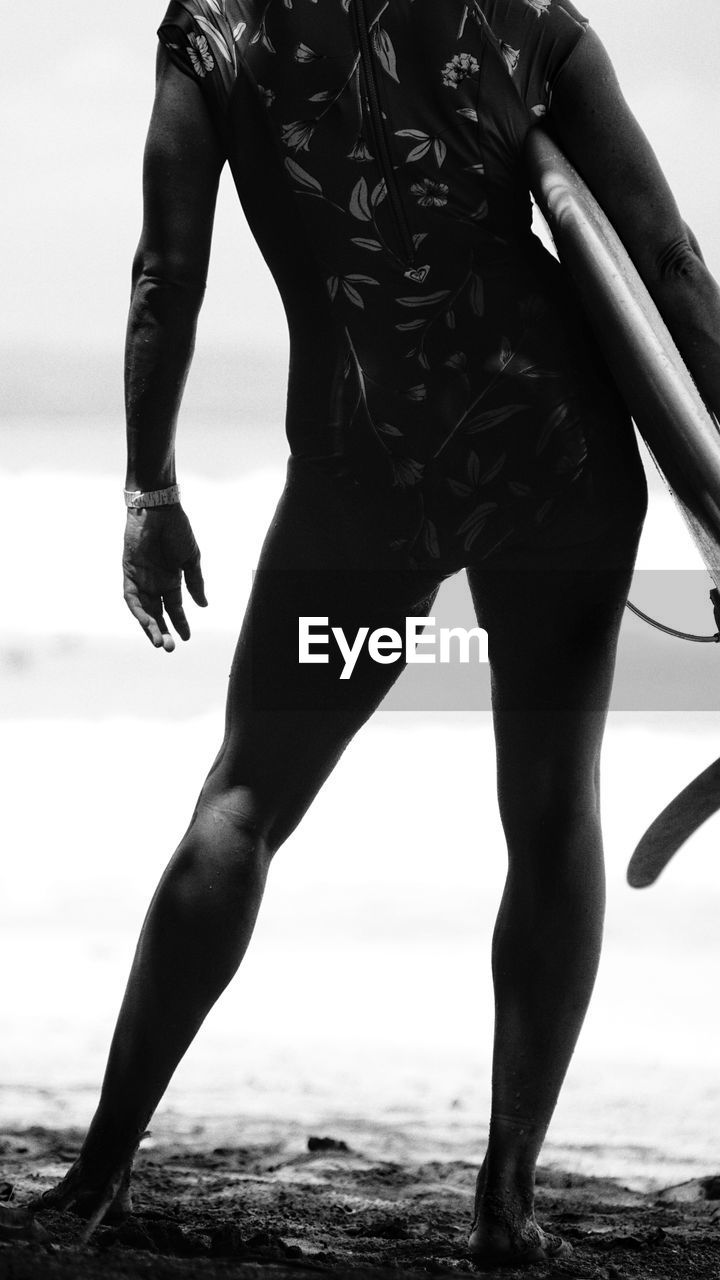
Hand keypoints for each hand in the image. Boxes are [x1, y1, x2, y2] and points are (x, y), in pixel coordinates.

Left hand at [123, 504, 206, 650]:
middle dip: (163, 631)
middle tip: (170, 648)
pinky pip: (131, 597)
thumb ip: (195, 583)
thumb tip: (203, 605)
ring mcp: (141, 578)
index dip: (181, 623)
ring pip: (144, 610)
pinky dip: (138, 611)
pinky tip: (147, 623)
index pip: (174, 608)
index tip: (187, 638)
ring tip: (159, 642)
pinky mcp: (129, 573)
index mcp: (171, 579)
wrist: (160, 509)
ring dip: (150, 627)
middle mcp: (155, 582)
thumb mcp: (191, 559)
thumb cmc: (178, 529)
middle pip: (157, 613)